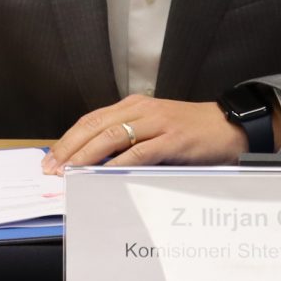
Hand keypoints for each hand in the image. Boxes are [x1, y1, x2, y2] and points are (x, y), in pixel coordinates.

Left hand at [43, 96, 248, 172]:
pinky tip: (104, 174)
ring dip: (86, 156)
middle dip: (69, 148)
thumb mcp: (154, 129)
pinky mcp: (172, 139)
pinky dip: (118, 163)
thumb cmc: (190, 131)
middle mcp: (141, 110)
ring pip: (111, 137)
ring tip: (70, 172)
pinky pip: (139, 152)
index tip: (51, 158)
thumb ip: (128, 140)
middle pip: (94, 126)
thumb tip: (95, 163)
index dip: (68, 139)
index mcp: (133, 106)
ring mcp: (157, 123)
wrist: (228, 125)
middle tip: (52, 168)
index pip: (91, 120)